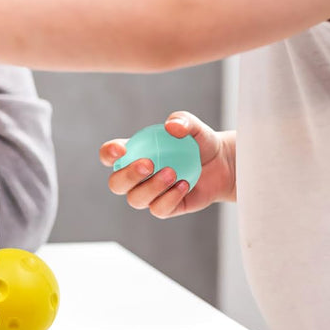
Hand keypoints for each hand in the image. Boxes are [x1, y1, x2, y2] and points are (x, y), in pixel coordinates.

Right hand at [99, 112, 235, 217]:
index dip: (109, 154)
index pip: (109, 156)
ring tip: (173, 173)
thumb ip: (182, 120)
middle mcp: (136, 176)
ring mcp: (149, 194)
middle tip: (149, 164)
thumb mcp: (193, 127)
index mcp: (133, 153)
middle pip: (116, 184)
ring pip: (135, 199)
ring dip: (151, 187)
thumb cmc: (199, 142)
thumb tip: (171, 126)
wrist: (221, 164)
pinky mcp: (165, 208)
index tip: (121, 149)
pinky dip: (170, 198)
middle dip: (128, 176)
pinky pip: (158, 209)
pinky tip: (184, 185)